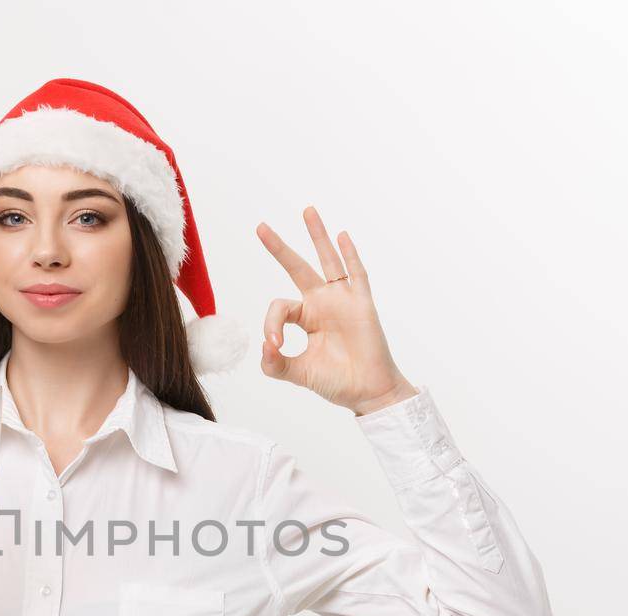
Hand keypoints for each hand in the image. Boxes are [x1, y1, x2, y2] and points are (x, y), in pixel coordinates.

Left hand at [256, 206, 417, 414]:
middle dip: (279, 248)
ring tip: (307, 211)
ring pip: (328, 261)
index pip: (280, 307)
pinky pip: (356, 275)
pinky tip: (342, 236)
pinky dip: (350, 255)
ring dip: (317, 236)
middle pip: (297, 268)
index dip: (271, 323)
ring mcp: (343, 300)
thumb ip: (275, 364)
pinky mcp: (362, 304)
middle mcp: (322, 303)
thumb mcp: (298, 373)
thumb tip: (264, 348)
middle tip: (260, 227)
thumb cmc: (336, 382)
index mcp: (306, 317)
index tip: (274, 345)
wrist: (367, 392)